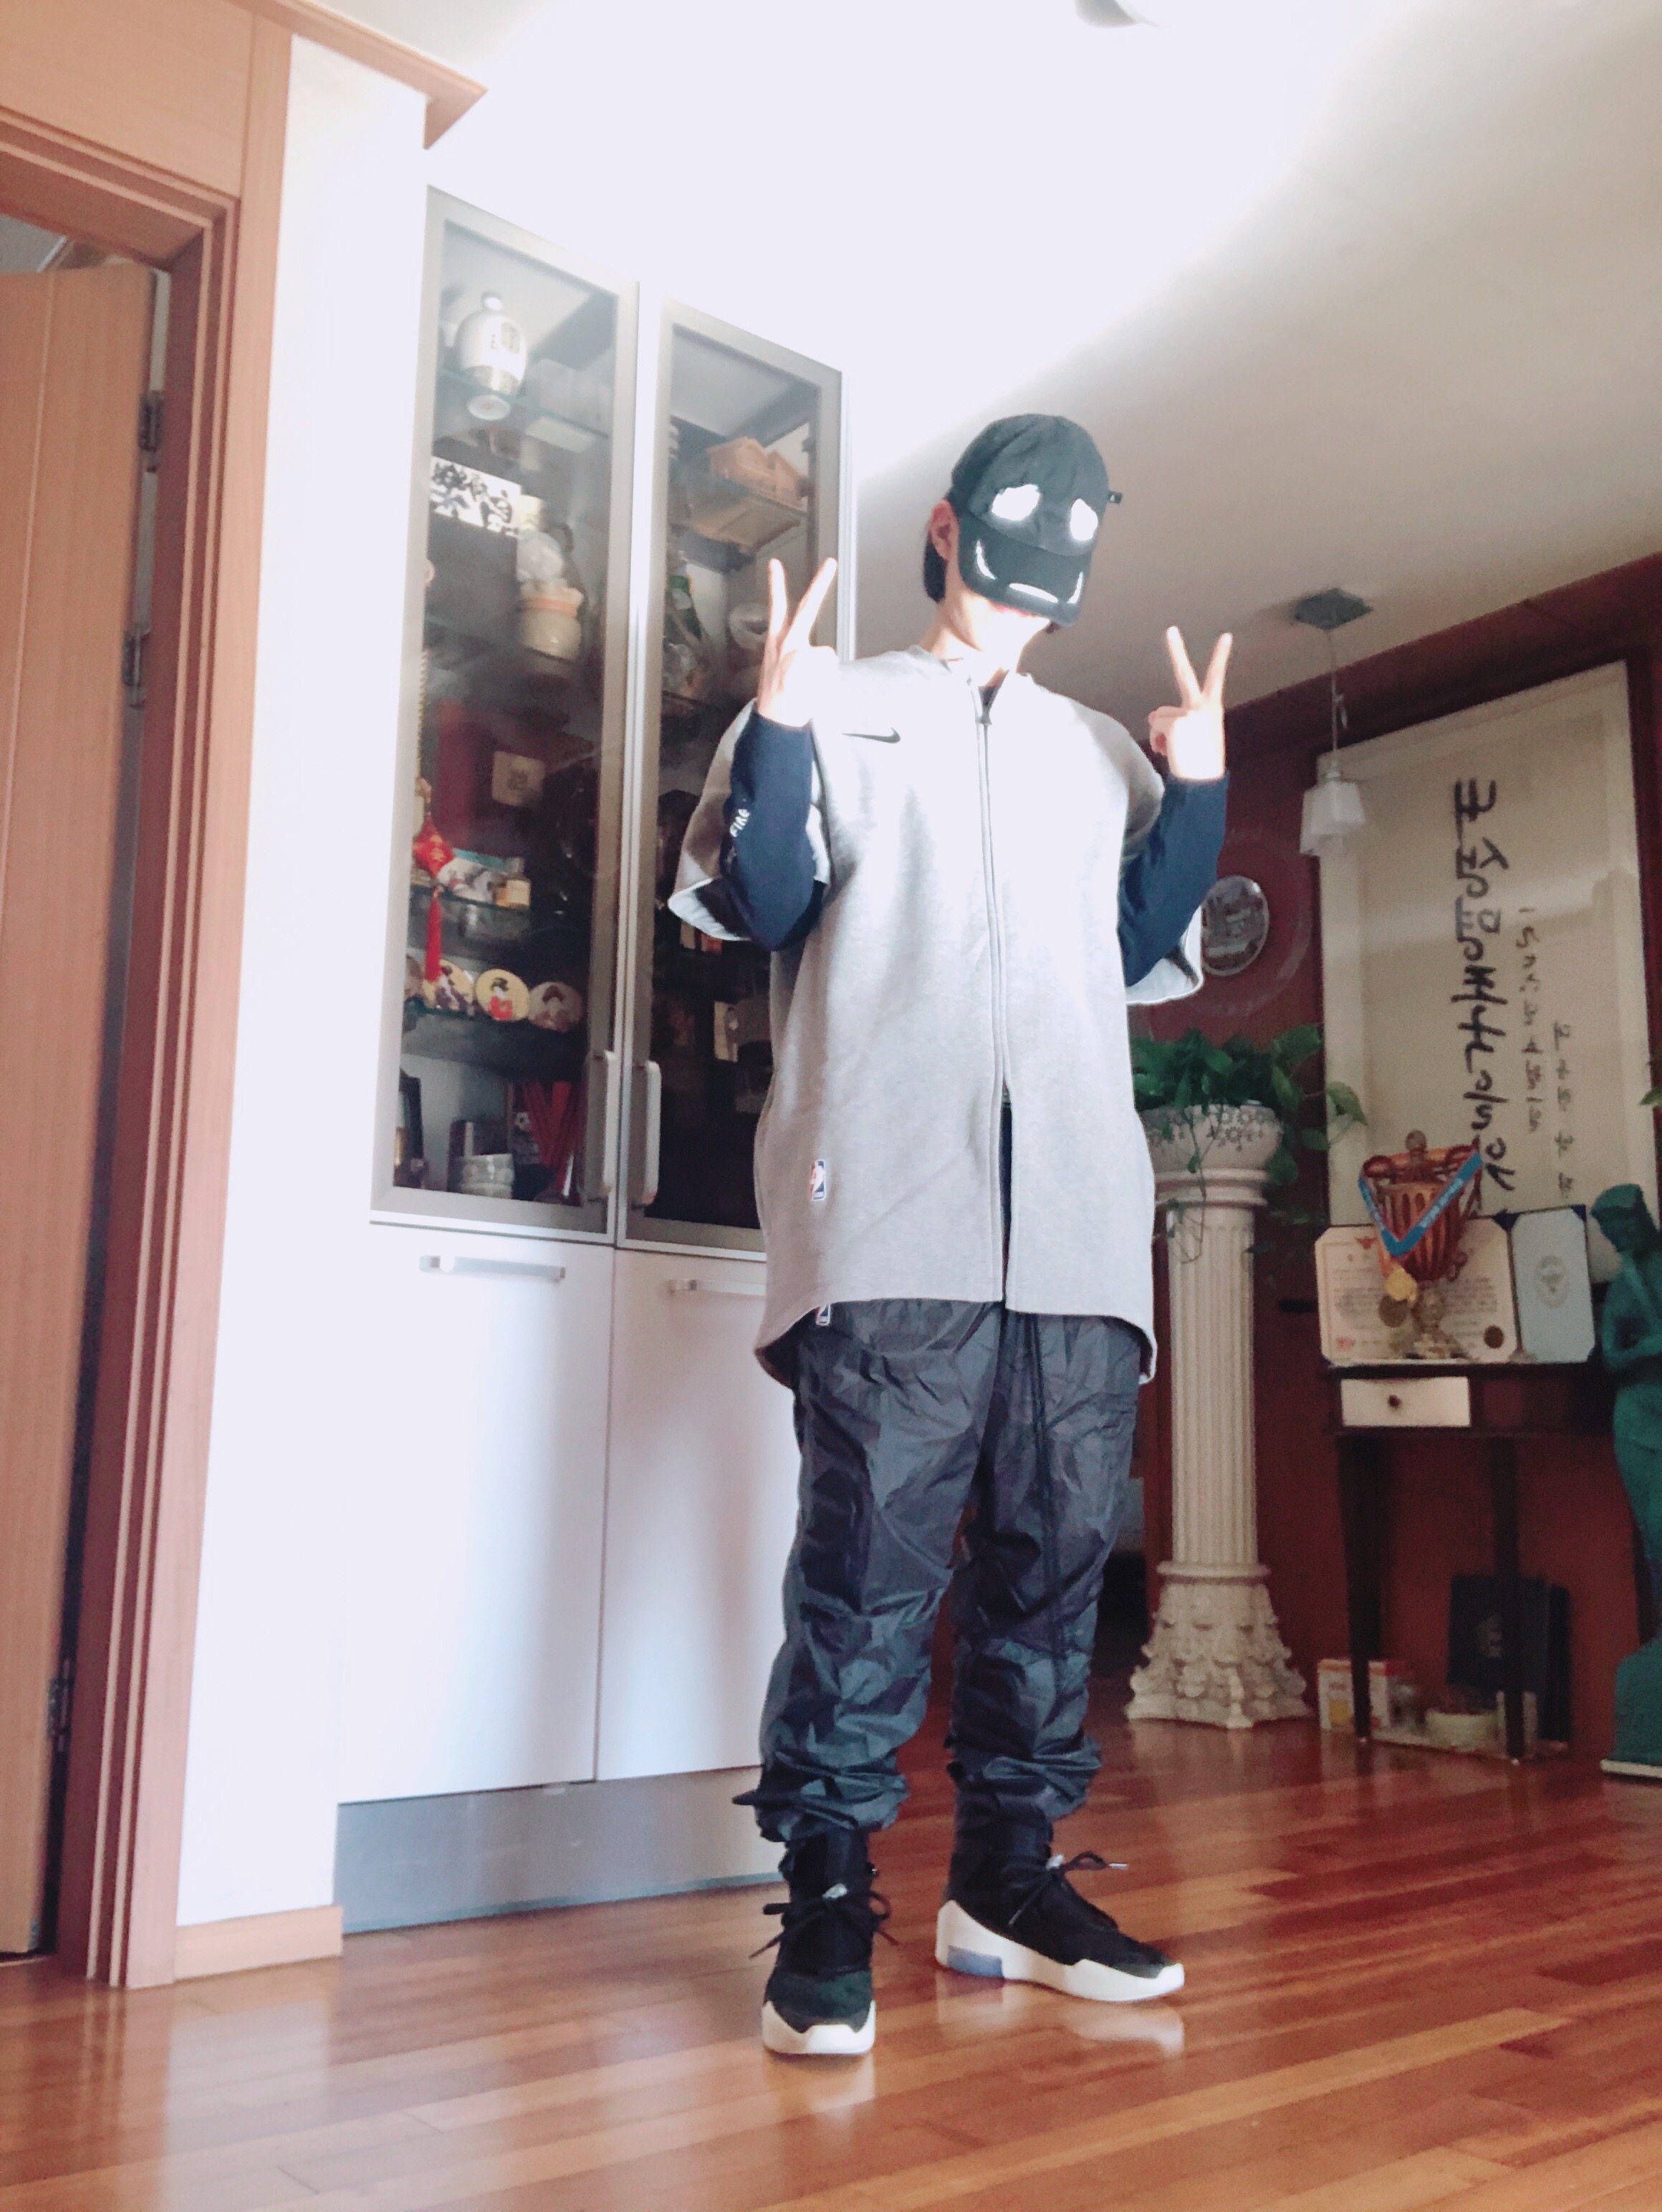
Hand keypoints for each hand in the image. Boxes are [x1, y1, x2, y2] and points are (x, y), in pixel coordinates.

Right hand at [755, 557, 837, 727]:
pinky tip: (812, 688)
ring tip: (805, 687)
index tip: (775, 563)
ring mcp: (802, 650)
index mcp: (774, 642)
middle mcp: (787, 642)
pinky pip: (829, 667)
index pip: (776, 608)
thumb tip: (819, 653)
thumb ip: (794, 653)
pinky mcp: (814, 662)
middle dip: (820, 583)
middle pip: (807, 607)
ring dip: (820, 671)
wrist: (776, 721)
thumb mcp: (777, 670)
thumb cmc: (777, 699)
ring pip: (824, 654)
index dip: (776, 585)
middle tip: (832, 562)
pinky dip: (825, 678)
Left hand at [1148, 625, 1230, 780]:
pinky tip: (1168, 752)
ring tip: (1176, 751)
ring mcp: (1188, 712)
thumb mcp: (1203, 736)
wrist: (1203, 782)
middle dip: (1177, 650)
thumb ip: (1187, 720)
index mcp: (1213, 708)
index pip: (1217, 677)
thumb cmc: (1204, 764)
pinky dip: (1158, 740)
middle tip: (1171, 630)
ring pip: (1161, 715)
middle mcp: (1202, 706)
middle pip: (1185, 673)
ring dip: (1163, 733)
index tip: (1225, 636)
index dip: (1221, 656)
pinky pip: (1156, 726)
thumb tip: (1160, 720)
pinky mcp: (1175, 721)